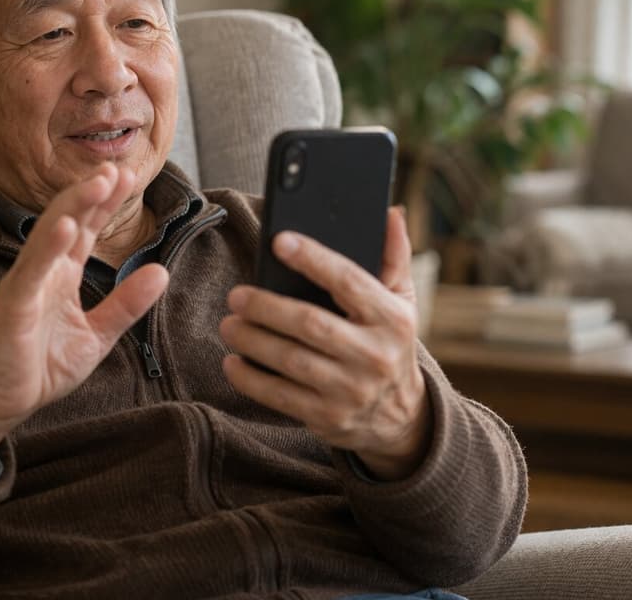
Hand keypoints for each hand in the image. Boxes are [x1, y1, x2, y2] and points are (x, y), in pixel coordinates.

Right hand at [0, 163, 168, 476]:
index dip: (105, 203)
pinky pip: (30, 272)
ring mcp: (25, 285)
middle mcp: (42, 272)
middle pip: (68, 221)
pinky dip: (47, 247)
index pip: (86, 229)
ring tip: (97, 182)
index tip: (127, 175)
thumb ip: (126, 304)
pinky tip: (64, 227)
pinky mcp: (11, 306)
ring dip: (72, 206)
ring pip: (48, 236)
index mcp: (61, 275)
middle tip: (118, 167)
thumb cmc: (38, 368)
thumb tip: (161, 271)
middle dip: (92, 193)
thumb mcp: (96, 335)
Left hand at [220, 208, 431, 480]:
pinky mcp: (327, 417)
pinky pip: (279, 396)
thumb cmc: (390, 343)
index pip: (349, 282)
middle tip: (236, 295)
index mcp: (393, 320)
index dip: (313, 259)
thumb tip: (391, 212)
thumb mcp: (402, 301)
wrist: (399, 416)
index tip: (280, 241)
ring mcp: (350, 391)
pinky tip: (233, 361)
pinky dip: (250, 379)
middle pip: (311, 324)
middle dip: (267, 307)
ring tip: (229, 324)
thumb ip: (394, 257)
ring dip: (252, 340)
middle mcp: (374, 356)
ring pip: (290, 360)